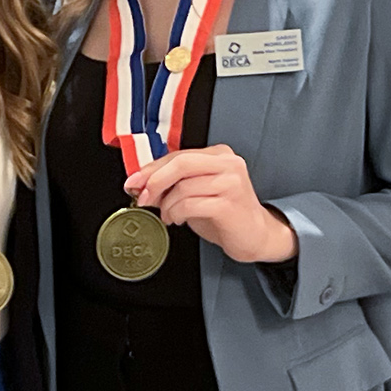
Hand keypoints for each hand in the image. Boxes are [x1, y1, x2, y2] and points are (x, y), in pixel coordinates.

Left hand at [124, 145, 296, 264]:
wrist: (257, 235)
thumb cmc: (226, 214)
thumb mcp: (196, 192)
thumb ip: (173, 184)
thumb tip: (140, 185)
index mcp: (219, 154)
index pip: (178, 155)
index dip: (151, 169)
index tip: (133, 182)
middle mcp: (228, 164)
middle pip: (180, 163)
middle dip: (154, 181)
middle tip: (142, 198)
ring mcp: (231, 183)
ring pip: (183, 187)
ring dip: (167, 205)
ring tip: (168, 216)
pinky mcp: (229, 204)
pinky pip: (191, 205)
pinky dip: (177, 213)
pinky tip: (178, 219)